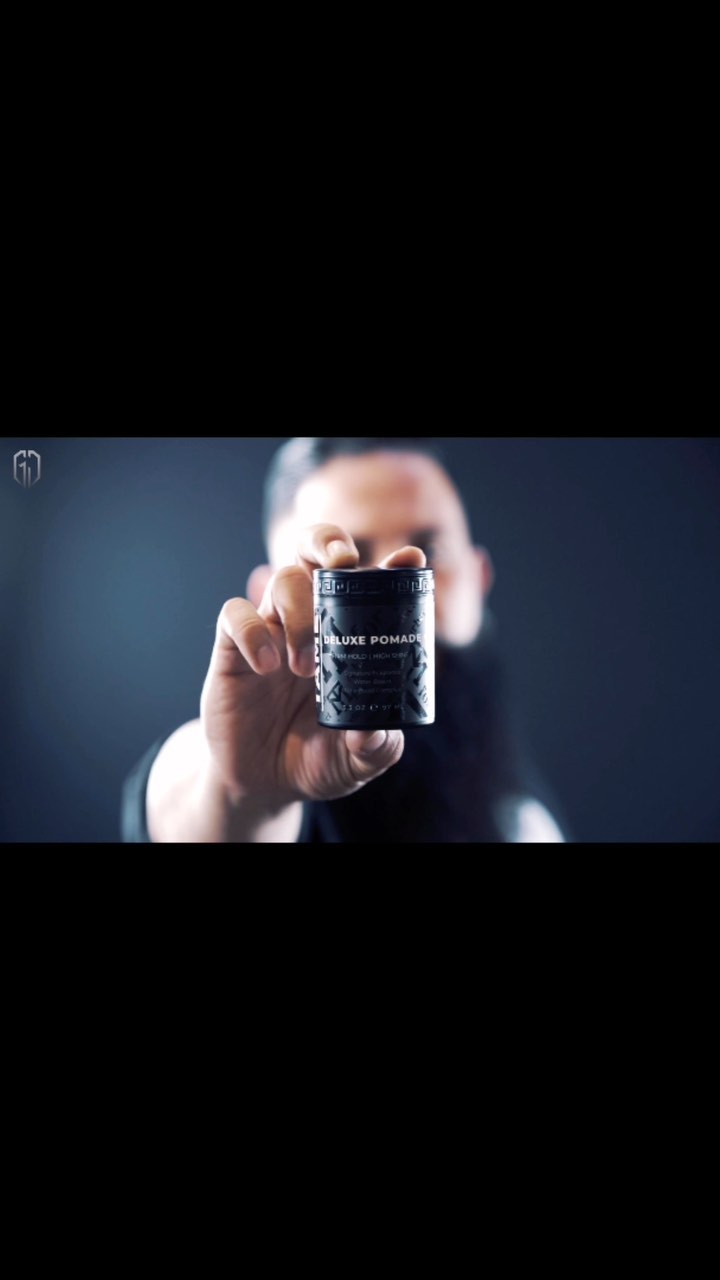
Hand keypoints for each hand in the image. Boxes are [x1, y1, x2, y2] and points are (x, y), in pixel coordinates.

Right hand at [199, 525, 425, 806]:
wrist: (263, 784)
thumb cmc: (317, 759)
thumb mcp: (357, 760)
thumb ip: (375, 747)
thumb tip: (372, 729)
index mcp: (351, 636)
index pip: (372, 584)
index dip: (392, 564)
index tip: (410, 560)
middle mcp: (312, 621)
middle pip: (316, 551)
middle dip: (329, 542)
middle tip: (343, 562)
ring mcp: (272, 630)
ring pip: (282, 579)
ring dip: (299, 614)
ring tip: (306, 668)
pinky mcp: (233, 649)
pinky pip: (236, 615)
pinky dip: (253, 633)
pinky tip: (267, 667)